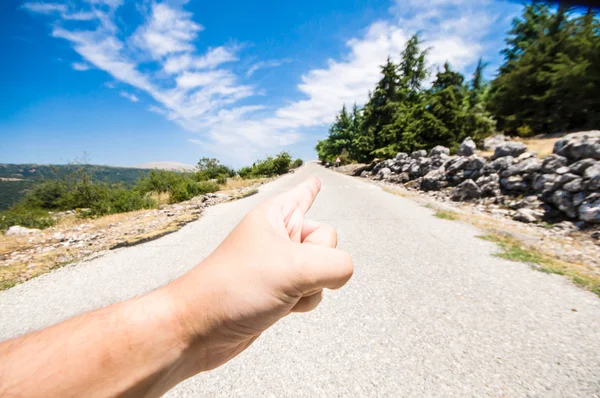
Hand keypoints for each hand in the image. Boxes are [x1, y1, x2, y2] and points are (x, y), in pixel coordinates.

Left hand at [167, 176, 353, 375]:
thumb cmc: (237, 287)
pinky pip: (311, 292)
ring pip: (323, 271)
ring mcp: (278, 266)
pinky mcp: (277, 292)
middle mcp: (277, 237)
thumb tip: (341, 274)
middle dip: (319, 261)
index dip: (310, 189)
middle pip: (327, 240)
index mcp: (276, 216)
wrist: (200, 329)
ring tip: (279, 293)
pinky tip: (281, 308)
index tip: (315, 181)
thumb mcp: (296, 268)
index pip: (302, 195)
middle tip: (289, 272)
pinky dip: (304, 302)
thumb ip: (336, 264)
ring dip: (311, 287)